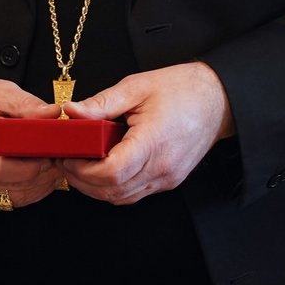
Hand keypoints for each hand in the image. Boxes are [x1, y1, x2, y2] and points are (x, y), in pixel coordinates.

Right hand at [0, 75, 62, 208]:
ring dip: (37, 186)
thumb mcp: (0, 92)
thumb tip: (54, 114)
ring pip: (12, 198)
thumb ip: (27, 105)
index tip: (52, 153)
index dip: (33, 166)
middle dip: (42, 176)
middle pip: (12, 187)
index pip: (3, 169)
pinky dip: (26, 190)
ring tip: (51, 165)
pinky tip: (37, 173)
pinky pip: (5, 199)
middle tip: (59, 157)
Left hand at [57, 62, 233, 205]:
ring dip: (96, 187)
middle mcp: (162, 167)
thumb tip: (72, 112)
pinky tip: (103, 169)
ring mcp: (167, 178)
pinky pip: (134, 193)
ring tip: (80, 164)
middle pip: (112, 190)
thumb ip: (101, 103)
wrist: (218, 99)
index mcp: (154, 142)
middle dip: (82, 180)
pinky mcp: (169, 180)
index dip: (83, 169)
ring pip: (122, 197)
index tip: (68, 156)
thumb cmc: (182, 89)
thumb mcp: (136, 87)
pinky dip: (114, 187)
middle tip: (66, 160)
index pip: (112, 172)